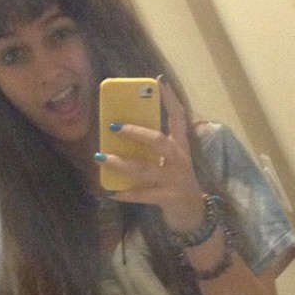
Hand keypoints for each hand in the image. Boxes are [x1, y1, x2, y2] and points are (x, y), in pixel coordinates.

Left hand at [94, 76, 204, 231]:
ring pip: (143, 169)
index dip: (170, 99)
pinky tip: (111, 192)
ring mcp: (174, 180)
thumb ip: (156, 149)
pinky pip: (143, 195)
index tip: (159, 81)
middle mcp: (179, 161)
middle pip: (158, 141)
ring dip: (120, 163)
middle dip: (136, 133)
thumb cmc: (177, 182)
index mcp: (181, 147)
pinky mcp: (167, 198)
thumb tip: (124, 132)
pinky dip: (126, 194)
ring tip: (100, 157)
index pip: (179, 118)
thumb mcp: (172, 162)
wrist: (194, 214)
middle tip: (114, 126)